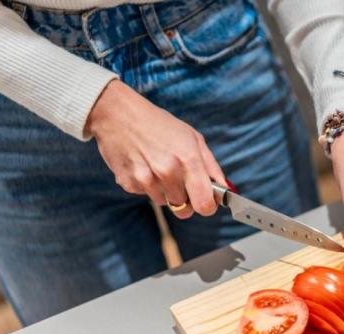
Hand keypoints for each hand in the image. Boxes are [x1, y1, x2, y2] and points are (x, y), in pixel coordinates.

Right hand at [87, 80, 226, 218]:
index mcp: (188, 160)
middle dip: (186, 199)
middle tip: (180, 181)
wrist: (118, 114)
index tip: (206, 202)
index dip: (207, 206)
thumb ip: (211, 166)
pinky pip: (145, 195)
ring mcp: (146, 179)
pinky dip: (147, 186)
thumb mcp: (193, 138)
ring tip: (158, 167)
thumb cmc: (159, 124)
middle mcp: (167, 172)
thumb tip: (225, 189)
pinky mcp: (128, 183)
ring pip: (165, 203)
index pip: (204, 205)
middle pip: (184, 209)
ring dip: (165, 192)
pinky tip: (143, 166)